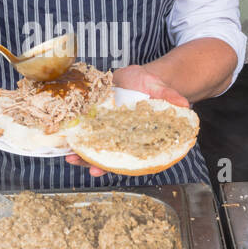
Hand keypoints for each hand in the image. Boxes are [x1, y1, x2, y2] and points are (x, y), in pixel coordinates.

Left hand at [64, 64, 190, 176]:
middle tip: (78, 162)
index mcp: (135, 137)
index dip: (110, 166)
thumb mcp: (162, 89)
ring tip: (68, 154)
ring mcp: (105, 126)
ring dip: (79, 149)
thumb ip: (170, 97)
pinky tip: (63, 133)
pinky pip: (84, 124)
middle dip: (91, 160)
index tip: (97, 171)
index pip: (123, 157)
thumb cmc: (153, 87)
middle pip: (103, 153)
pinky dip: (74, 130)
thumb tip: (184, 104)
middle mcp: (118, 136)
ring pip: (91, 142)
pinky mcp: (95, 114)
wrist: (140, 77)